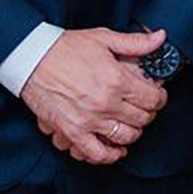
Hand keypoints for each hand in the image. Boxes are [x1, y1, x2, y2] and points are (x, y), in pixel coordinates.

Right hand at [21, 27, 168, 164]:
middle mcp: (106, 103)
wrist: (32, 59)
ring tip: (130, 124)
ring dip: (133, 132)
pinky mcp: (72, 132)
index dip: (159, 98)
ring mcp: (89, 120)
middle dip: (147, 114)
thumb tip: (160, 38)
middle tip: (143, 108)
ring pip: (125, 137)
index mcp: (116, 79)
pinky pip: (97, 154)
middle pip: (142, 119)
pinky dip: (109, 155)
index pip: (152, 99)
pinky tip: (115, 148)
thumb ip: (135, 42)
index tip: (157, 96)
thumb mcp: (103, 38)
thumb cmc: (65, 48)